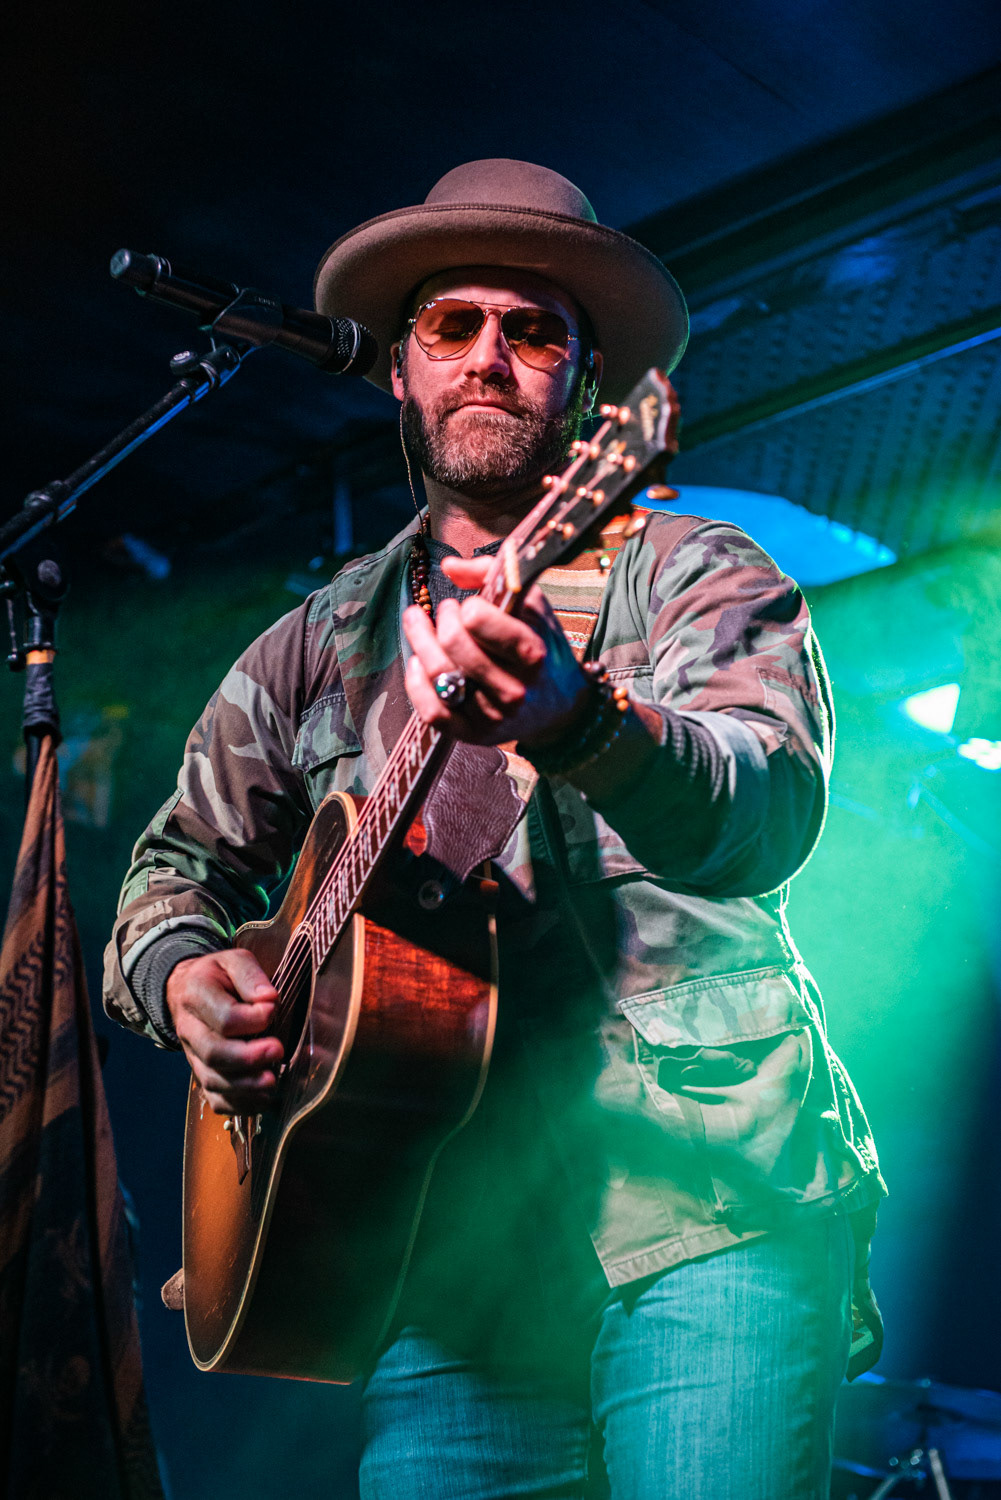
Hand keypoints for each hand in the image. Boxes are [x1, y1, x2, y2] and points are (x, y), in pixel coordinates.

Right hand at [166, 948, 281, 1114]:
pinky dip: (240, 1104)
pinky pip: (215, 1099)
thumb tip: (269, 1000)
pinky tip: (264, 1097)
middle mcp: (189, 1030)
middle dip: (249, 1057)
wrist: (187, 990)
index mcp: (196, 996)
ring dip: (246, 1086)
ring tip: (273, 1080)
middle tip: (278, 1051)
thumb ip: (251, 976)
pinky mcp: (202, 1074)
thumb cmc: (219, 976)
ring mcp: (194, 1056)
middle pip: (215, 1053)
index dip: (251, 1020)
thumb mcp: (234, 960)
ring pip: (213, 1080)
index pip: (224, 1017)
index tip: (273, 1011)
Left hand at [402, 555, 589, 746]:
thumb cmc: (543, 649)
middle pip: (453, 643)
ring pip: (438, 674)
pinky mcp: (471, 734)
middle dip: (443, 619)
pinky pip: (431, 710)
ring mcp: (491, 716)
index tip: (470, 605)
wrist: (559, 709)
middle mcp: (513, 689)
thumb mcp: (533, 607)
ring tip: (420, 624)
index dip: (468, 607)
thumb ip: (494, 575)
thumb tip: (449, 566)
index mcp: (531, 653)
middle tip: (446, 612)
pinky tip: (417, 662)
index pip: (478, 620)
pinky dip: (415, 682)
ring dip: (420, 640)